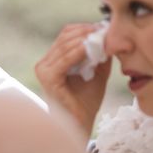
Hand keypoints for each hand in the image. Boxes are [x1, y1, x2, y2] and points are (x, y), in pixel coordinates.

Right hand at [35, 23, 111, 137]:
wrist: (80, 124)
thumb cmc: (86, 102)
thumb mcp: (97, 72)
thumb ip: (100, 54)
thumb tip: (109, 33)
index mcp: (52, 61)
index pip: (67, 35)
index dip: (86, 28)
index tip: (105, 28)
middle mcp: (44, 64)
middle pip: (66, 36)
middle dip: (88, 32)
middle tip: (107, 31)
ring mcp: (44, 70)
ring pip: (66, 44)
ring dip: (87, 40)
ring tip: (104, 40)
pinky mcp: (48, 78)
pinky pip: (65, 58)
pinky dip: (81, 51)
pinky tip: (94, 50)